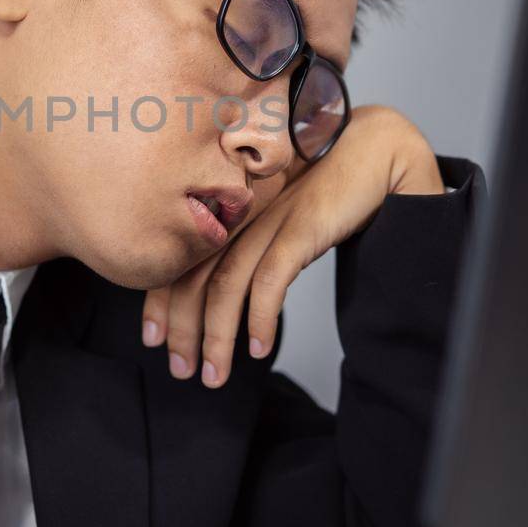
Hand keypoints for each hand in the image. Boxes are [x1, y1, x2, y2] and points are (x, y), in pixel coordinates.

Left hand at [141, 104, 442, 387]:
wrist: (375, 151)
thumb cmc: (325, 187)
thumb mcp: (277, 218)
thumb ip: (251, 245)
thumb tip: (226, 295)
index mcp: (228, 211)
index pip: (180, 260)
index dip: (160, 302)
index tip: (152, 339)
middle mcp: (239, 215)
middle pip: (195, 279)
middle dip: (184, 332)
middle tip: (183, 371)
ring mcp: (268, 220)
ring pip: (226, 287)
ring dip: (217, 338)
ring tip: (215, 375)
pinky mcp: (301, 226)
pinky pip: (271, 280)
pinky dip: (261, 318)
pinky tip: (259, 348)